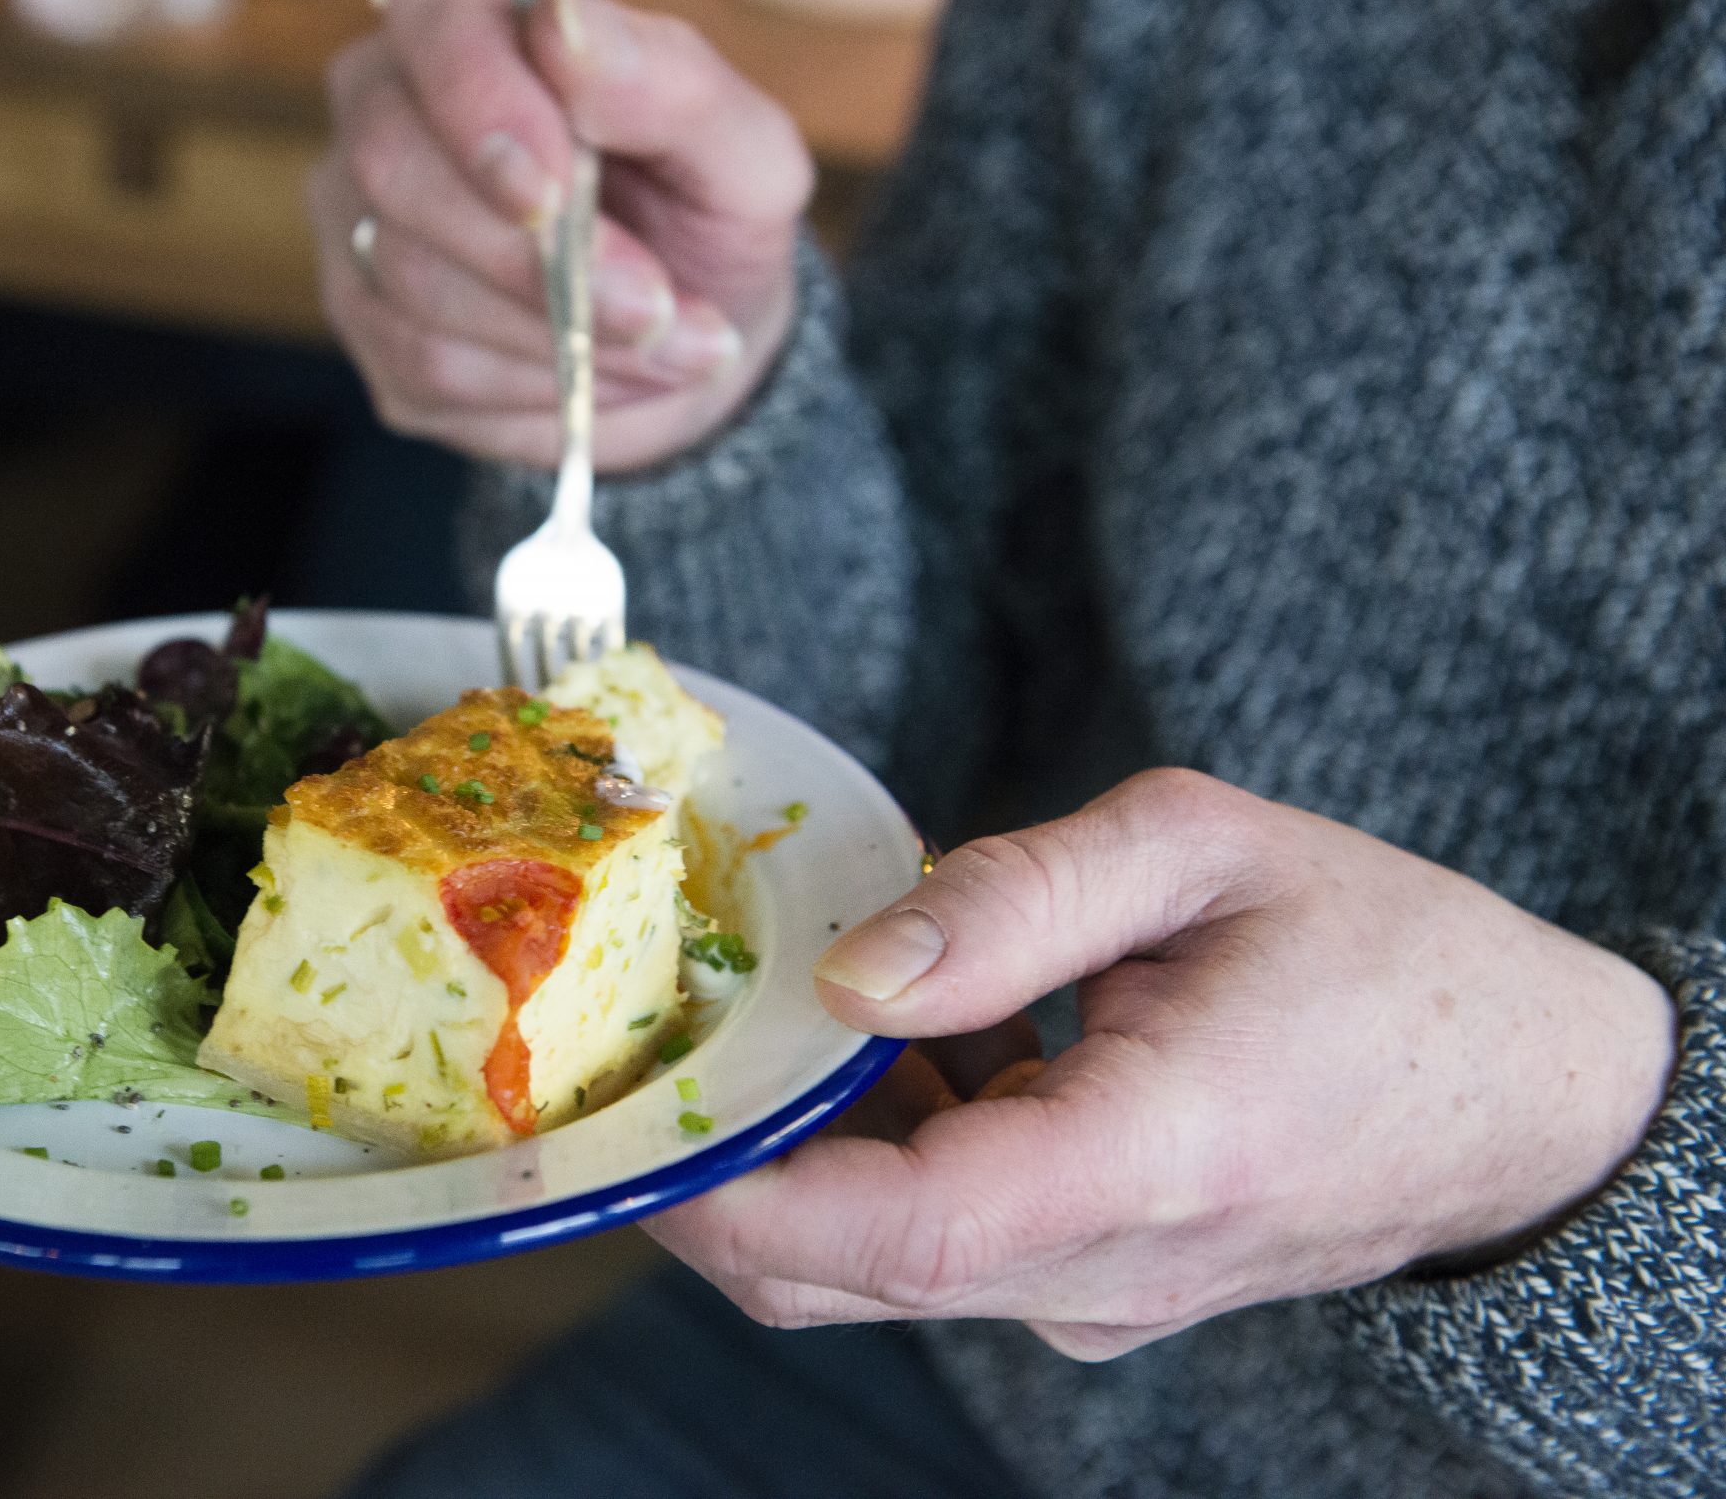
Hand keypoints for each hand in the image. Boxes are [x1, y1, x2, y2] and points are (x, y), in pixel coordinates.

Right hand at [309, 0, 812, 470]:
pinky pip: (423, 364)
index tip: (556, 189)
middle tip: (650, 306)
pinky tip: (592, 374)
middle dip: (529, 255)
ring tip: (657, 342)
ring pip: (408, 278)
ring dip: (553, 331)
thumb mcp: (742, 149)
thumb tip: (562, 23)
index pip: (433, 14)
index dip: (482, 99)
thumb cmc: (707, 214)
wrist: (689, 338)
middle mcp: (390, 103)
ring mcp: (360, 219)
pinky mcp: (369, 327)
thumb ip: (667, 80)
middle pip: (390, 162)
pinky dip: (531, 382)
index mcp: (478, 15)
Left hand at [648, 768, 1678, 1358]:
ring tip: (748, 1018)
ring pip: (865, 1270)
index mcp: (1151, 1156)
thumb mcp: (1205, 850)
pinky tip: (873, 1049)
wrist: (1525, 1092)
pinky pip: (926, 1251)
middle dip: (703, 1173)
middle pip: (838, 1273)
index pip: (895, 1233)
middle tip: (627, 1045)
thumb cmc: (1382, 951)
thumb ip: (1016, 899)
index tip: (622, 1123)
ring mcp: (1093, 1297)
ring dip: (780, 1159)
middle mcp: (1105, 1268)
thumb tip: (848, 970)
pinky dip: (859, 1163)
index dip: (730, 1193)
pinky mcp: (1083, 1287)